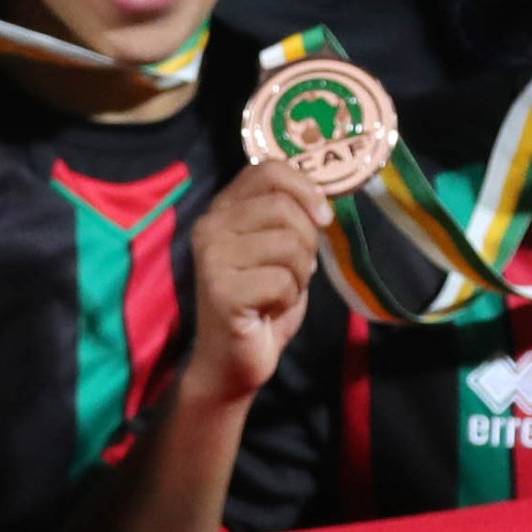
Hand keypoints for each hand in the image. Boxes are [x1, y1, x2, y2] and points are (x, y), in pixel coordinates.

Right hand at [182, 160, 329, 402]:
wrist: (231, 361)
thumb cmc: (260, 303)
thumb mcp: (277, 250)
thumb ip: (289, 218)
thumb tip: (321, 203)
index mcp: (222, 209)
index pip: (267, 170)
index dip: (305, 188)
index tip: (322, 217)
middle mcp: (210, 226)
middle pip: (283, 208)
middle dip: (307, 241)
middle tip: (298, 270)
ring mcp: (211, 257)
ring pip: (287, 244)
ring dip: (299, 274)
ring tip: (279, 291)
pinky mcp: (220, 290)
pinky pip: (282, 281)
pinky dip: (288, 299)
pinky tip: (268, 310)